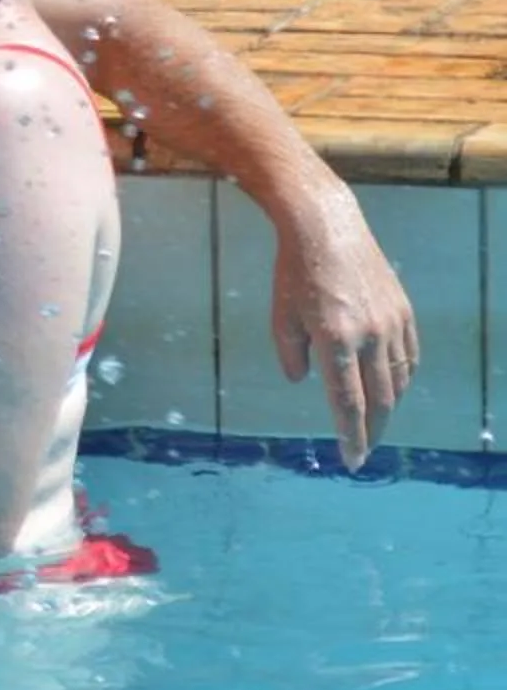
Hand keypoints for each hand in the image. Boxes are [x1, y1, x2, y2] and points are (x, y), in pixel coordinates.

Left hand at [273, 203, 418, 470]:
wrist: (327, 228)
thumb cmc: (295, 273)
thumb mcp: (280, 316)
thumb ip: (291, 355)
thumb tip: (305, 383)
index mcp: (334, 339)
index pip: (348, 402)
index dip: (351, 436)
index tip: (351, 461)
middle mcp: (369, 335)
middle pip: (379, 399)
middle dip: (372, 431)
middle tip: (364, 451)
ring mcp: (391, 323)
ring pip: (397, 380)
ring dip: (387, 405)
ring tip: (372, 420)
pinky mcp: (404, 312)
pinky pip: (408, 356)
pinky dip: (400, 377)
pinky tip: (390, 385)